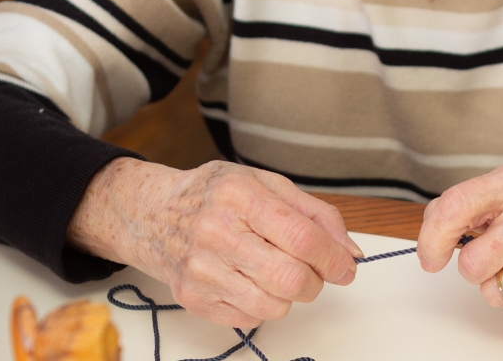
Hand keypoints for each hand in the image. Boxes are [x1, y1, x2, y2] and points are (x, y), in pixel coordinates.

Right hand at [68, 159, 361, 328]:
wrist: (152, 213)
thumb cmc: (216, 194)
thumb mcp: (267, 183)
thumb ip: (315, 214)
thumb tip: (350, 252)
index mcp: (240, 195)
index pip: (302, 238)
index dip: (334, 258)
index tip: (346, 267)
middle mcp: (217, 233)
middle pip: (291, 278)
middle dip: (316, 281)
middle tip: (314, 271)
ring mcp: (201, 269)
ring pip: (274, 306)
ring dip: (291, 295)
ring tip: (279, 272)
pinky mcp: (192, 298)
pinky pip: (249, 319)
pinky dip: (263, 304)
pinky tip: (251, 279)